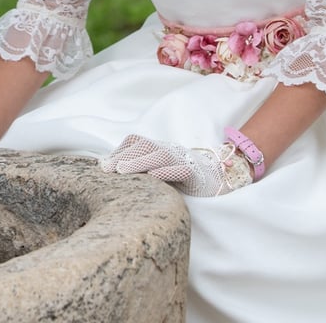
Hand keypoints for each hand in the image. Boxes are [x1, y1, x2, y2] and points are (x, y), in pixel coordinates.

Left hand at [99, 133, 250, 196]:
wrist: (222, 183)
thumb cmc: (186, 182)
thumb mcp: (161, 174)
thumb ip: (143, 170)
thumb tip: (113, 172)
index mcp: (160, 149)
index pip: (136, 142)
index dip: (119, 150)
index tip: (103, 164)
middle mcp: (170, 150)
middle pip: (144, 145)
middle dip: (123, 156)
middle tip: (106, 169)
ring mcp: (184, 160)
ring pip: (159, 155)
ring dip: (138, 162)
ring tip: (121, 171)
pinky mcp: (196, 175)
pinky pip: (180, 169)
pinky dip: (165, 172)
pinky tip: (151, 176)